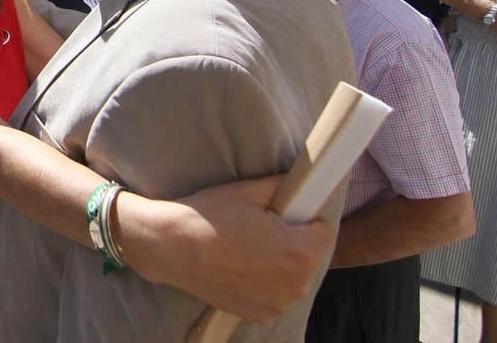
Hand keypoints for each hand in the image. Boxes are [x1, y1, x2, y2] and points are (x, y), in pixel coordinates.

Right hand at [121, 175, 333, 321]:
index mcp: (299, 252)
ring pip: (293, 276)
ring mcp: (277, 303)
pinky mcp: (260, 313)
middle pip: (310, 255)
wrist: (172, 247)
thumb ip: (284, 186)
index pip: (324, 230)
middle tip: (259, 228)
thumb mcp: (249, 191)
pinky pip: (276, 293)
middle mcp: (295, 284)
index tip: (284, 212)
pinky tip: (240, 266)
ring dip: (280, 263)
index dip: (304, 216)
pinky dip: (265, 281)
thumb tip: (302, 183)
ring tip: (247, 247)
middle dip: (293, 240)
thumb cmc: (209, 219)